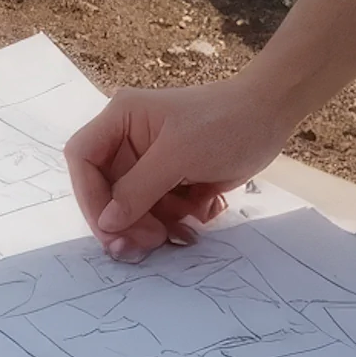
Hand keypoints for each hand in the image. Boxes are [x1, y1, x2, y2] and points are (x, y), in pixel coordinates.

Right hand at [65, 79, 289, 256]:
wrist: (272, 115)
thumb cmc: (224, 124)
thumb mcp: (178, 156)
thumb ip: (138, 190)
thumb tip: (106, 223)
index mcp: (121, 119)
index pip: (83, 159)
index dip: (89, 197)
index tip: (110, 230)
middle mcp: (129, 138)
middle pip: (107, 190)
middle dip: (127, 220)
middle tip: (152, 242)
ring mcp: (151, 160)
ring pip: (133, 206)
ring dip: (155, 223)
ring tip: (184, 229)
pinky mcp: (173, 177)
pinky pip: (158, 208)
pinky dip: (176, 218)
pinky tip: (201, 213)